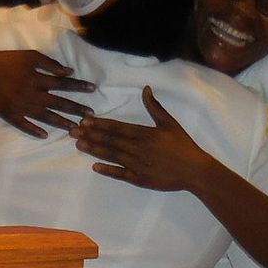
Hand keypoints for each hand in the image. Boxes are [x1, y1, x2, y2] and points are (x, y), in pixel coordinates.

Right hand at [0, 49, 95, 136]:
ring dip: (60, 122)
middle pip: (58, 102)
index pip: (63, 83)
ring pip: (44, 116)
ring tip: (74, 127)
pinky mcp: (9, 113)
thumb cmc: (6, 60)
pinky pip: (23, 124)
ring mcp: (20, 105)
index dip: (78, 86)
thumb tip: (69, 72)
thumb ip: (49, 64)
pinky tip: (44, 136)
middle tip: (90, 116)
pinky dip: (33, 130)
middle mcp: (31, 93)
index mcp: (37, 78)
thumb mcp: (29, 56)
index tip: (93, 89)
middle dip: (75, 108)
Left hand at [73, 88, 216, 192]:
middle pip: (109, 141)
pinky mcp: (140, 179)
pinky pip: (120, 174)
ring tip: (78, 145)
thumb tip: (145, 89)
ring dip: (94, 150)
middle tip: (72, 132)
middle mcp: (137, 148)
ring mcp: (137, 165)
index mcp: (144, 133)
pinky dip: (107, 171)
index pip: (116, 127)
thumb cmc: (183, 145)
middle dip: (90, 135)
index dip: (99, 124)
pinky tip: (95, 166)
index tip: (84, 121)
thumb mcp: (170, 122)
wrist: (194, 170)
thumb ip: (155, 107)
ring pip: (111, 156)